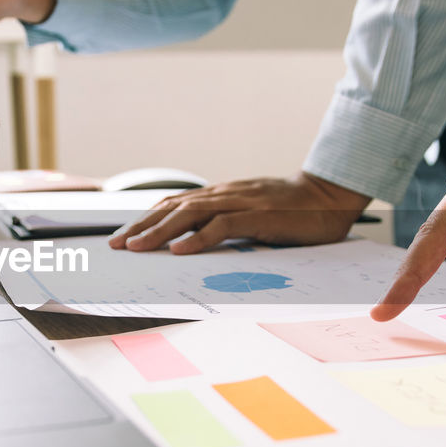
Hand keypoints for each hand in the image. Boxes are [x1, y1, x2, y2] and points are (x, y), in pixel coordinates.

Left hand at [107, 172, 371, 253]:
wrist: (328, 195)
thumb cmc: (293, 210)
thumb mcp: (252, 215)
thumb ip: (226, 224)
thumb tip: (196, 244)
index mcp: (222, 195)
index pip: (175, 205)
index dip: (147, 219)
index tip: (125, 236)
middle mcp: (225, 195)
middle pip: (173, 208)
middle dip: (142, 227)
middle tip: (117, 246)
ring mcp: (240, 203)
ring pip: (191, 215)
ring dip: (160, 233)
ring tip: (138, 248)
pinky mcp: (257, 216)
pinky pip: (222, 226)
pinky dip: (199, 239)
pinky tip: (180, 252)